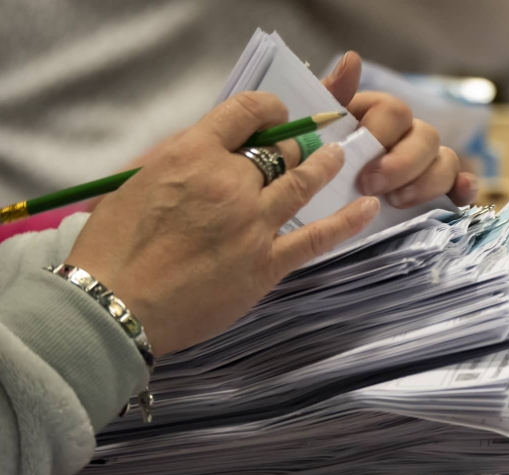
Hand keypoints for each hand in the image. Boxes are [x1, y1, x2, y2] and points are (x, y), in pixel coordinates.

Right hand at [65, 92, 380, 356]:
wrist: (116, 304)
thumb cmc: (113, 247)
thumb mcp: (133, 183)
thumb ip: (176, 161)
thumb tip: (208, 148)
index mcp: (191, 154)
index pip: (245, 112)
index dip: (268, 108)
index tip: (276, 114)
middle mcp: (229, 182)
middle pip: (280, 149)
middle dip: (293, 144)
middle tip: (304, 145)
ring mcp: (252, 223)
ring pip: (303, 182)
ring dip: (325, 166)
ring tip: (339, 156)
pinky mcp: (266, 263)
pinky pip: (318, 236)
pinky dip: (347, 221)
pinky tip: (367, 207)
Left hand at [320, 51, 477, 207]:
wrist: (323, 192)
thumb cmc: (319, 157)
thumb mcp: (317, 125)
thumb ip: (332, 95)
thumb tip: (353, 59)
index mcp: (380, 114)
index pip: (395, 111)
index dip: (381, 136)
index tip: (358, 166)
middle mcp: (408, 134)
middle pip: (427, 136)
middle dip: (402, 165)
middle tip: (371, 187)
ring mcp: (426, 162)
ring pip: (446, 161)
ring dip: (426, 182)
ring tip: (395, 202)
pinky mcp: (438, 189)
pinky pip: (460, 184)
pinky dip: (464, 187)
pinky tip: (460, 193)